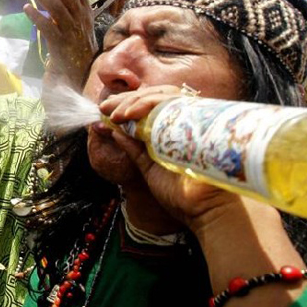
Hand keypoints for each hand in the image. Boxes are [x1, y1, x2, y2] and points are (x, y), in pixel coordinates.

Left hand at [24, 0, 96, 86]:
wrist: (78, 77)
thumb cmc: (75, 48)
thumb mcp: (77, 25)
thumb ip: (68, 8)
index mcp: (85, 13)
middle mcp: (80, 20)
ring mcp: (71, 33)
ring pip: (57, 8)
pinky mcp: (60, 46)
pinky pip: (47, 28)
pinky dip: (36, 17)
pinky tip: (25, 8)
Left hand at [99, 85, 240, 227]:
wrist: (201, 210)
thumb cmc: (178, 194)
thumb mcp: (147, 167)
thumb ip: (133, 149)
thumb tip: (114, 131)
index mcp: (171, 132)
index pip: (149, 106)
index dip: (126, 104)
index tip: (105, 110)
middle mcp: (182, 123)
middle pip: (154, 97)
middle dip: (125, 99)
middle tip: (105, 107)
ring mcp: (191, 120)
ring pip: (162, 96)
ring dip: (133, 101)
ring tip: (115, 113)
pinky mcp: (196, 121)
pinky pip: (171, 104)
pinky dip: (147, 105)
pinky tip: (129, 114)